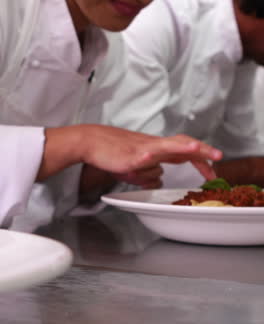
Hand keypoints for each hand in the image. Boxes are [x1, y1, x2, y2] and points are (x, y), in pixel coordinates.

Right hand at [38, 125, 221, 181]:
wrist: (91, 142)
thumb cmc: (112, 153)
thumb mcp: (135, 169)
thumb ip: (149, 174)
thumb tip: (158, 180)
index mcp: (157, 149)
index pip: (184, 152)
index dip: (200, 159)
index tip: (212, 172)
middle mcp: (154, 146)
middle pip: (183, 145)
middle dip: (202, 151)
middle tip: (218, 157)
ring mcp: (143, 149)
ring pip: (168, 146)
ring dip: (183, 149)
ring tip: (199, 149)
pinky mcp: (131, 154)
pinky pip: (146, 153)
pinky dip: (151, 155)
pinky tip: (153, 157)